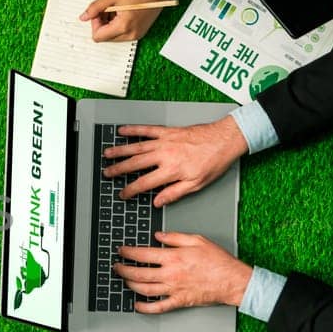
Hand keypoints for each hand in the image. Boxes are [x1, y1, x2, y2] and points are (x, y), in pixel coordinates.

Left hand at [79, 0, 185, 42]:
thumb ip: (95, 7)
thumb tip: (83, 17)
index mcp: (123, 27)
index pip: (98, 36)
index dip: (94, 23)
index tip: (99, 11)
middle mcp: (131, 35)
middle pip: (105, 38)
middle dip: (102, 23)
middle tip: (108, 8)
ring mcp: (136, 35)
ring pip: (113, 36)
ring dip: (110, 23)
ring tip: (117, 8)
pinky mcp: (140, 32)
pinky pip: (122, 33)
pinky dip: (118, 24)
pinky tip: (123, 11)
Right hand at [102, 119, 246, 206]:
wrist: (225, 140)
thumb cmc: (214, 161)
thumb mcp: (197, 184)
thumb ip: (175, 193)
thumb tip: (159, 201)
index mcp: (172, 171)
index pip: (144, 183)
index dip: (130, 190)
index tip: (123, 194)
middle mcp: (165, 155)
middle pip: (135, 164)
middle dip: (118, 169)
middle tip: (107, 173)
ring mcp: (165, 141)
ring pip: (137, 147)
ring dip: (120, 150)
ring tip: (107, 153)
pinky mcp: (168, 131)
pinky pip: (147, 130)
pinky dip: (134, 130)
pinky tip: (123, 131)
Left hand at [115, 232, 251, 313]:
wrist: (233, 281)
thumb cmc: (218, 261)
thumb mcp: (197, 240)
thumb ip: (175, 237)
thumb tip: (158, 235)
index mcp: (174, 257)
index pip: (143, 255)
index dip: (128, 253)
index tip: (121, 251)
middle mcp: (171, 274)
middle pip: (138, 273)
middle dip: (123, 270)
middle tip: (116, 266)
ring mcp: (174, 289)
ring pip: (144, 289)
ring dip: (130, 285)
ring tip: (124, 280)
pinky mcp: (179, 301)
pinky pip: (158, 307)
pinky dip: (145, 307)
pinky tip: (137, 305)